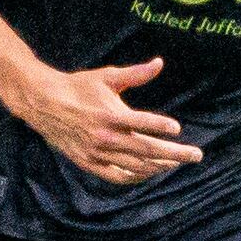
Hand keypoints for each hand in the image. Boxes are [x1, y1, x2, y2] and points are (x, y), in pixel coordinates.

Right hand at [27, 53, 196, 185]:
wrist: (44, 104)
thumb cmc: (79, 87)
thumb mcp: (107, 77)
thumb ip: (136, 74)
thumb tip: (159, 63)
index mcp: (111, 115)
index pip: (142, 124)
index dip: (160, 126)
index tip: (177, 129)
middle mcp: (106, 137)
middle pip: (147, 150)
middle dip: (175, 154)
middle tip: (196, 155)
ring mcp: (98, 154)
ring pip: (136, 166)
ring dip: (159, 166)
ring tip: (176, 163)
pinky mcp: (89, 163)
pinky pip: (117, 176)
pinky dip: (135, 177)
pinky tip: (149, 173)